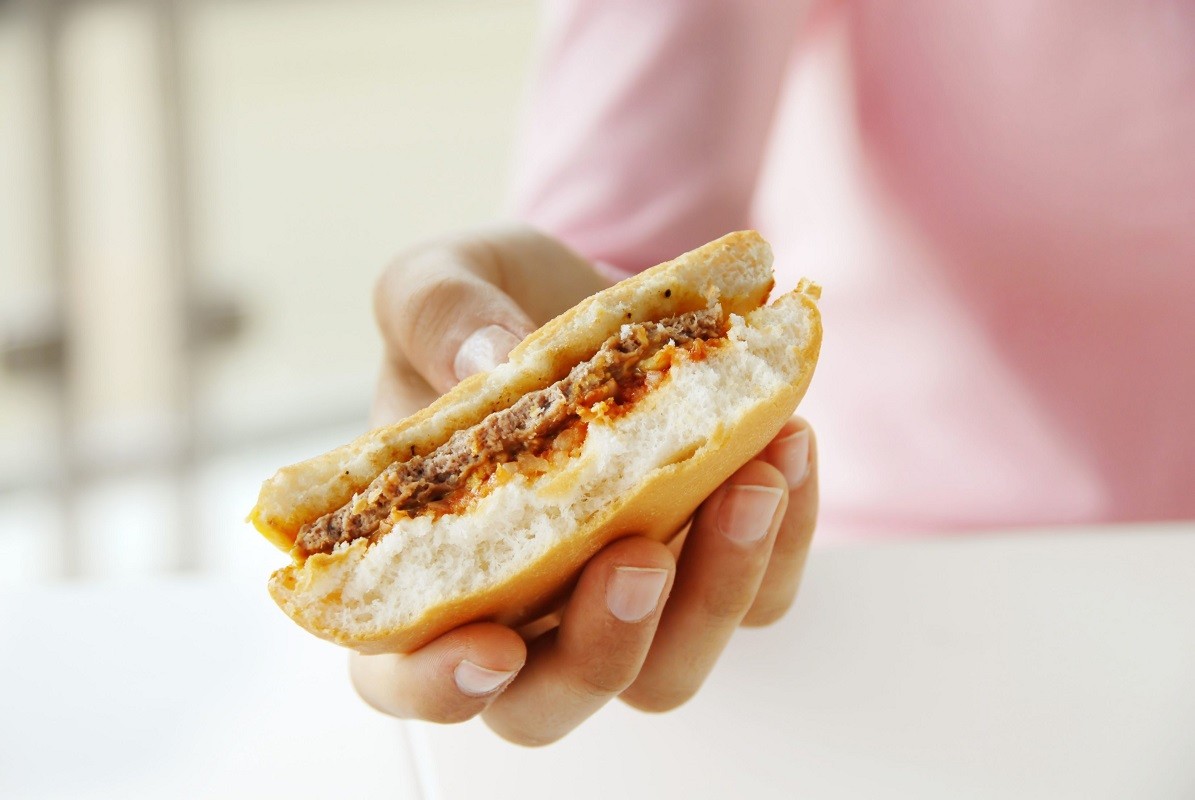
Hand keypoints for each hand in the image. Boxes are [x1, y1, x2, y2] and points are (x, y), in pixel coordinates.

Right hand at [351, 226, 817, 744]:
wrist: (584, 290)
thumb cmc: (490, 303)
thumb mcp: (440, 275)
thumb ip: (437, 311)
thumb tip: (491, 359)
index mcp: (424, 562)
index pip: (403, 672)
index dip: (437, 685)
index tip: (489, 647)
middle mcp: (520, 606)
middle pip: (549, 702)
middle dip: (602, 650)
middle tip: (638, 555)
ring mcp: (618, 596)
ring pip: (668, 670)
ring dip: (717, 593)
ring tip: (753, 481)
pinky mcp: (705, 564)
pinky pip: (760, 597)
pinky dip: (786, 538)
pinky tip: (789, 442)